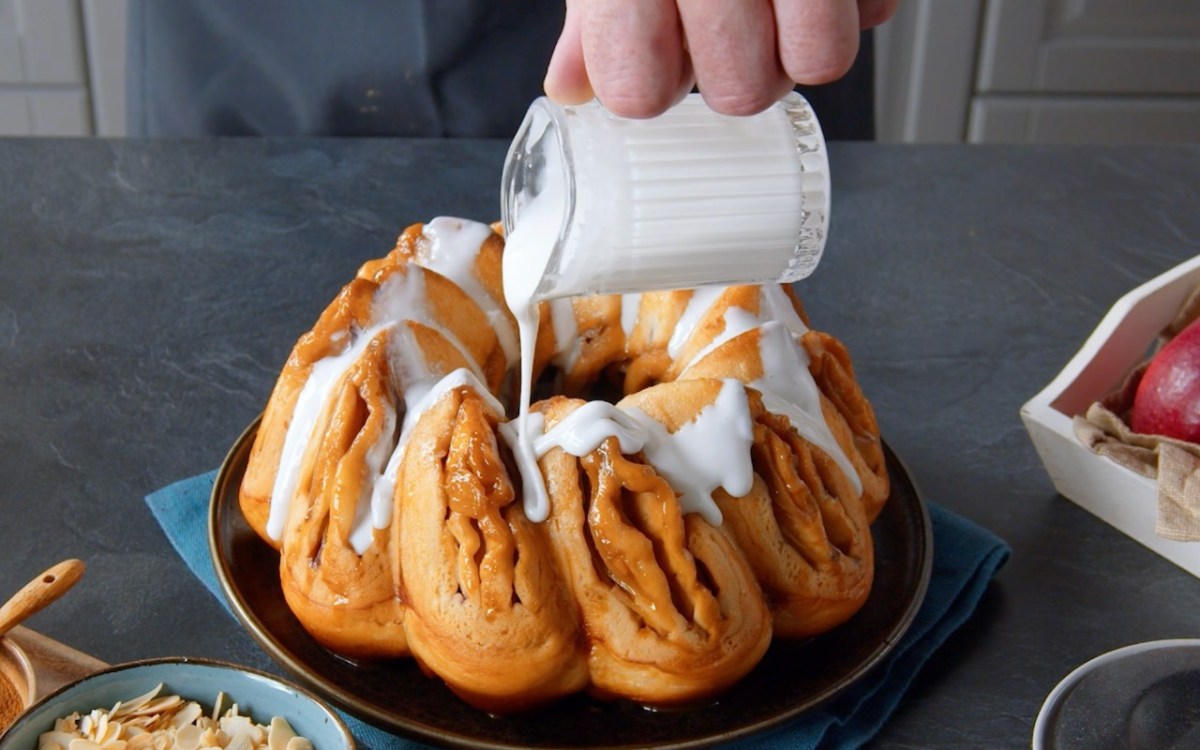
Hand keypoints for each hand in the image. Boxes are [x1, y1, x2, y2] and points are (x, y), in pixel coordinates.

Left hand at [544, 0, 897, 117]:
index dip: (647, 89)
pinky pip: (876, 9)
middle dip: (736, 74)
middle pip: (742, 92)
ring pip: (822, 61)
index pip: (640, 93)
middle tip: (725, 36)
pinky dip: (855, 2)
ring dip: (801, 48)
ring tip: (779, 11)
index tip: (650, 66)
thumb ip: (595, 15)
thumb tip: (569, 88)